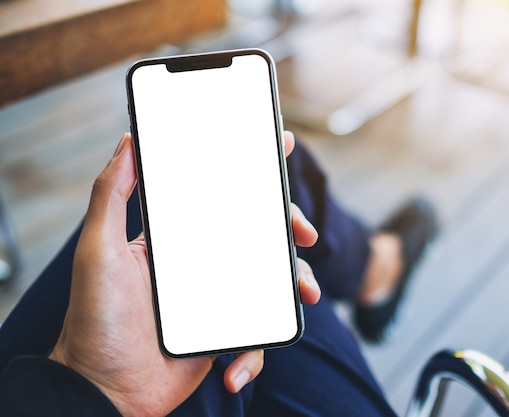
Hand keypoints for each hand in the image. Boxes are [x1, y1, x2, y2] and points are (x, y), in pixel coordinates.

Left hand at [49, 131, 319, 416]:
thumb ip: (110, 195)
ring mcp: (217, 300)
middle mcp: (202, 265)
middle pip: (258, 236)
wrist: (104, 391)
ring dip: (295, 284)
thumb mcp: (97, 250)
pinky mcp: (223, 335)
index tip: (283, 147)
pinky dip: (252, 356)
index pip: (220, 196)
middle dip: (289, 229)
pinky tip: (232, 373)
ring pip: (270, 282)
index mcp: (178, 239)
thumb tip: (128, 143)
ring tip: (307, 294)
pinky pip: (255, 338)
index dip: (253, 174)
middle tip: (306, 233)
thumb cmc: (95, 319)